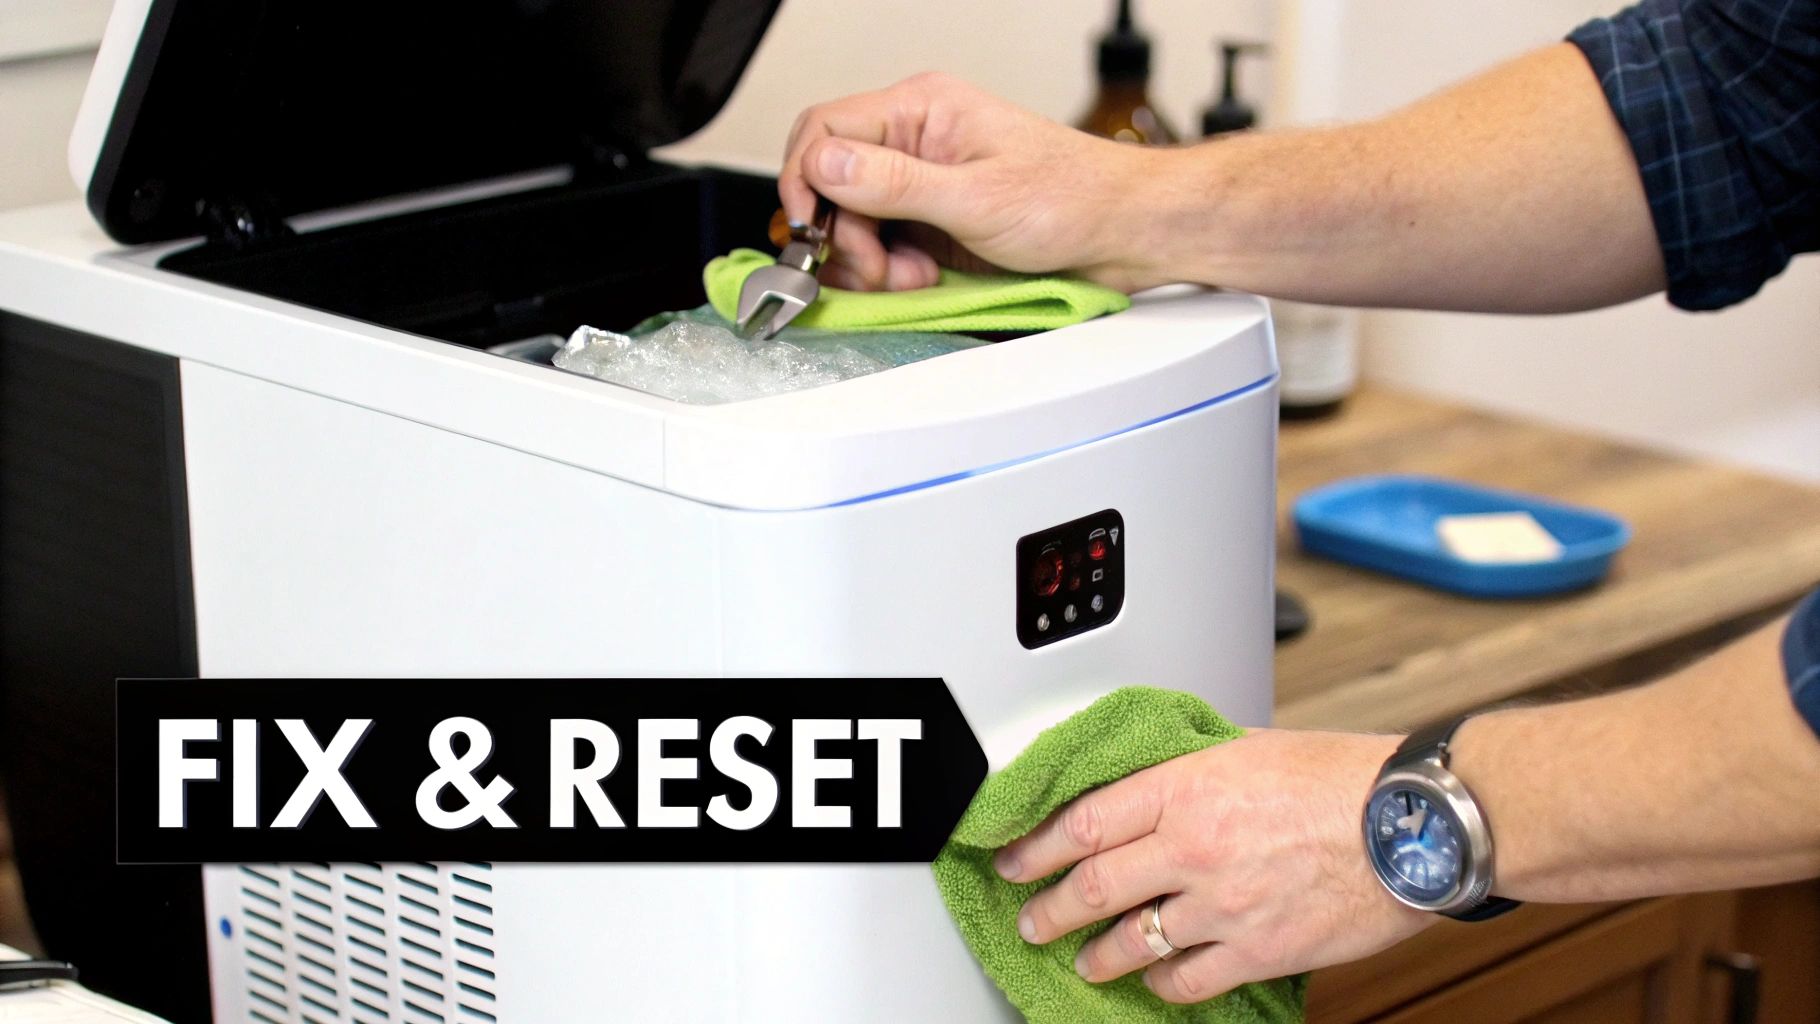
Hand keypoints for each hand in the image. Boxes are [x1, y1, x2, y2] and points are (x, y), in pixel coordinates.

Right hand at [779, 73, 1164, 291]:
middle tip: (874, 268)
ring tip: (911, 276)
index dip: (804, 182)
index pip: (824, 129)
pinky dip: (890, 272)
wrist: (1120, 233)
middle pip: (831, 183)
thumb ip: (894, 184)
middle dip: (844, 234)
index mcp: (922, 110)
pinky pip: (881, 246)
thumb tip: (824, 166)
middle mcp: (915, 141)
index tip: (811, 230)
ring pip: (852, 222)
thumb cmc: (1071, 198)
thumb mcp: (975, 196)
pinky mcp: (931, 222)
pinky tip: (922, 279)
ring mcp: (922, 184)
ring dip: (868, 260)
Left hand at [995, 729, 1433, 1002]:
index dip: (1034, 846)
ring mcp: (1221, 905)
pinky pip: (1187, 980)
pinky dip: (1161, 985)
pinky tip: (1153, 983)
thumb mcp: (1250, 747)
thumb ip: (1193, 767)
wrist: (1413, 824)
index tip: (1012, 858)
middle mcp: (1192, 847)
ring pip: (1131, 941)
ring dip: (1096, 955)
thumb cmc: (1345, 777)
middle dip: (1047, 910)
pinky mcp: (1256, 950)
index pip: (1082, 822)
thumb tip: (1157, 775)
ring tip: (1082, 960)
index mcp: (1184, 787)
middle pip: (1091, 887)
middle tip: (1028, 919)